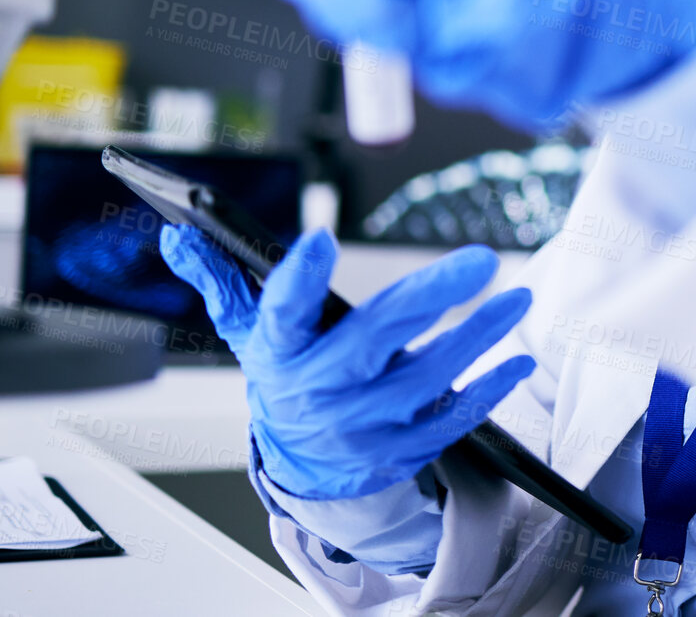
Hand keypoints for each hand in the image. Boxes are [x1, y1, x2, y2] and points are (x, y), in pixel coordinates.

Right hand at [161, 224, 534, 500]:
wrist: (299, 462)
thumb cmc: (283, 372)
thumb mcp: (244, 329)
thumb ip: (218, 278)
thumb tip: (178, 233)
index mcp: (280, 353)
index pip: (281, 315)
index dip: (296, 281)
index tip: (319, 243)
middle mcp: (321, 390)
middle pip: (374, 341)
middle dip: (429, 298)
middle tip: (479, 262)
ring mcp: (364, 424)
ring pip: (425, 379)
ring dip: (477, 338)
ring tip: (515, 297)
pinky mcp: (401, 448)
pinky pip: (449, 420)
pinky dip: (488, 390)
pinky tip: (517, 360)